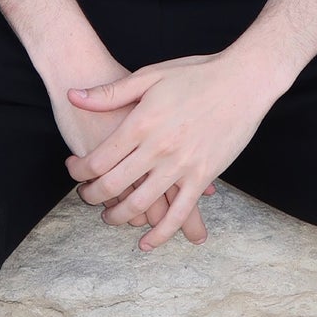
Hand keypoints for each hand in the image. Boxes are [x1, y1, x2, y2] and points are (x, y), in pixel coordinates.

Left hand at [64, 49, 275, 252]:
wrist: (243, 81)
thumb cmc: (195, 74)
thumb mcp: (149, 76)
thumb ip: (110, 92)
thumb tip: (72, 95)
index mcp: (140, 123)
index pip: (97, 159)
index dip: (79, 170)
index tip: (74, 170)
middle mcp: (157, 148)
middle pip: (112, 186)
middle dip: (92, 196)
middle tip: (86, 196)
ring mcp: (181, 166)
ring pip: (140, 204)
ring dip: (118, 217)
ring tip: (109, 217)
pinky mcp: (203, 177)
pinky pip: (179, 213)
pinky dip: (161, 233)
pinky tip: (147, 242)